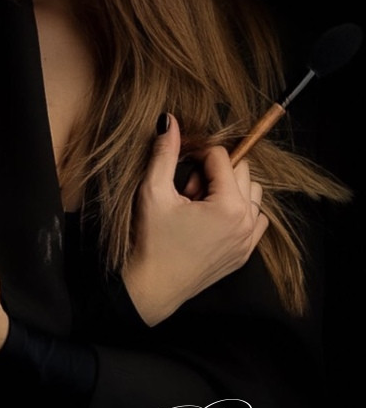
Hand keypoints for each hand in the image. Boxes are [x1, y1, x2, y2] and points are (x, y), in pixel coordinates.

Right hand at [122, 114, 268, 325]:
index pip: (221, 156)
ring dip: (229, 189)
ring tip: (198, 204)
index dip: (197, 153)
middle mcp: (245, 222)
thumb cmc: (151, 241)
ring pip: (252, 192)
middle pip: (240, 170)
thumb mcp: (153, 191)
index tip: (179, 165)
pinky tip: (212, 217)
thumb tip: (170, 120)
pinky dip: (239, 210)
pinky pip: (256, 219)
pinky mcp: (244, 253)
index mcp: (227, 206)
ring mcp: (248, 240)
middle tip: (186, 189)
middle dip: (213, 172)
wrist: (152, 287)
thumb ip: (165, 152)